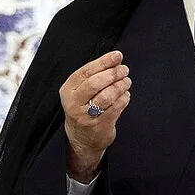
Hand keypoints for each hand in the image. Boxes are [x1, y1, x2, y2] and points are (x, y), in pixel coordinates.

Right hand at [60, 51, 131, 181]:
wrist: (82, 138)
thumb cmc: (83, 109)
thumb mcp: (80, 92)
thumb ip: (94, 75)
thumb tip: (114, 59)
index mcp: (68, 90)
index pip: (86, 72)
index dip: (103, 61)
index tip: (117, 56)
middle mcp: (74, 103)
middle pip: (96, 83)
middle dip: (113, 73)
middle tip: (124, 70)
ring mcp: (86, 116)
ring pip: (107, 95)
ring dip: (120, 85)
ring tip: (126, 81)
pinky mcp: (99, 126)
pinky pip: (116, 108)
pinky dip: (124, 98)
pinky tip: (125, 95)